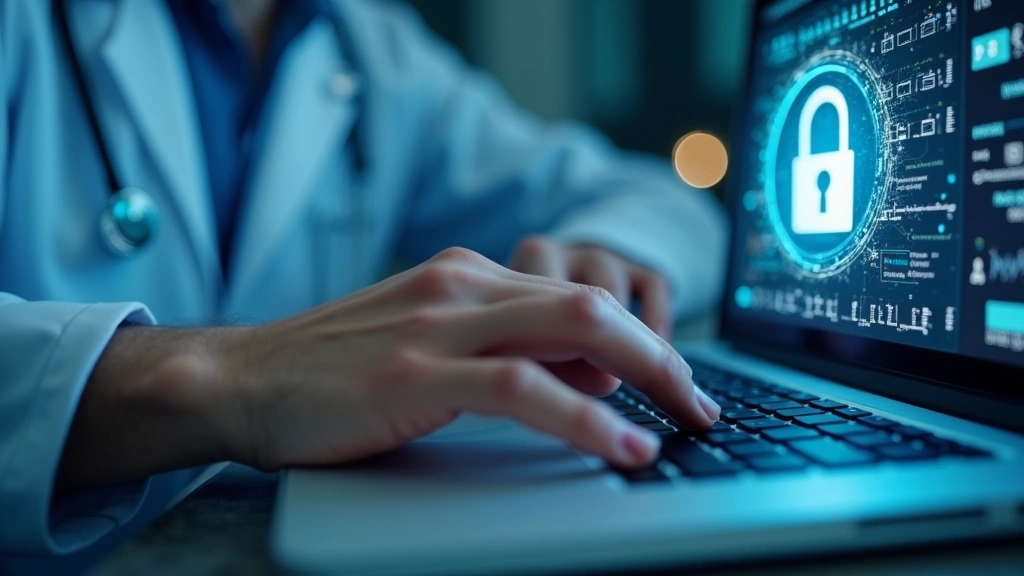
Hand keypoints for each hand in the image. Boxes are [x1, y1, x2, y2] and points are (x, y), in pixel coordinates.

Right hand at [226, 248, 718, 471]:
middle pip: (593, 303)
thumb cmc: (336, 371)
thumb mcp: (430, 344)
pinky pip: (525, 388)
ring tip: (685, 421)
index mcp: (467, 276)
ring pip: (574, 330)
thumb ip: (506, 348)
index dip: (641, 339)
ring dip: (646, 377)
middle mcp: (462, 286)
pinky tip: (621, 444)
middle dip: (661, 354)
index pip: (578, 295)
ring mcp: (440, 324)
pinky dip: (585, 418)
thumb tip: (592, 378)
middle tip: (701, 402)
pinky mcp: (418, 373)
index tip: (676, 382)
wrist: (243, 380)